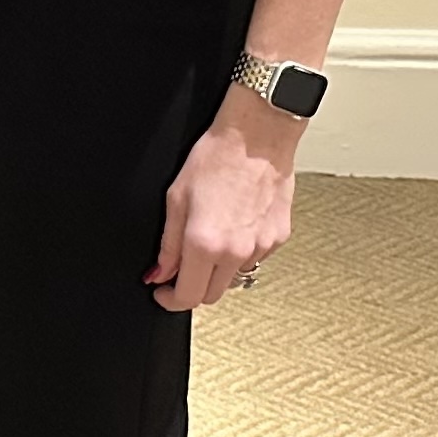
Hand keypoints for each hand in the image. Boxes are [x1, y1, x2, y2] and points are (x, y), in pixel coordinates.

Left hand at [147, 88, 298, 309]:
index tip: (162, 292)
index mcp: (205, 243)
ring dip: (218, 270)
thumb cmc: (217, 157)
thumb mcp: (176, 198)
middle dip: (192, 288)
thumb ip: (167, 244)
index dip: (170, 300)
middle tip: (181, 269)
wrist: (258, 136)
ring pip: (234, 278)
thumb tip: (159, 272)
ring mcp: (260, 246)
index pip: (187, 297)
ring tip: (210, 239)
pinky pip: (255, 258)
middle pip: (211, 295)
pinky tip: (234, 226)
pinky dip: (240, 253)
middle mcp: (235, 251)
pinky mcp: (279, 238)